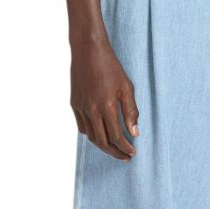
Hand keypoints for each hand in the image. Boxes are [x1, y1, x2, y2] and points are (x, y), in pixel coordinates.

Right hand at [70, 37, 139, 159]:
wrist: (88, 51)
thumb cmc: (111, 67)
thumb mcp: (127, 87)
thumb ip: (131, 111)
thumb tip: (134, 133)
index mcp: (106, 106)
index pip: (116, 136)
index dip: (125, 147)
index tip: (133, 152)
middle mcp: (91, 110)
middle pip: (102, 142)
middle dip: (115, 152)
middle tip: (125, 157)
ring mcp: (81, 108)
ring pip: (91, 136)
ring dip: (103, 146)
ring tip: (114, 149)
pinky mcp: (74, 104)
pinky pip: (82, 127)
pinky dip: (92, 135)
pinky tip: (101, 135)